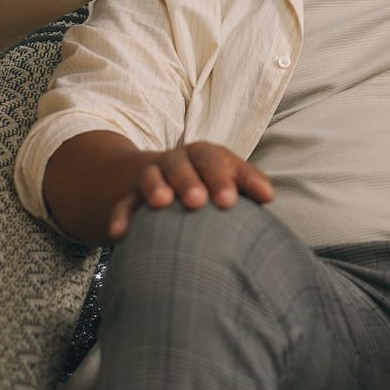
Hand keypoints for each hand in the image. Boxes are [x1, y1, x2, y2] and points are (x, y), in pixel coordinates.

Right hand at [109, 142, 274, 240]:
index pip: (215, 160)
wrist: (163, 178)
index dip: (222, 177)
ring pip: (151, 176)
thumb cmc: (209, 183)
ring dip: (156, 187)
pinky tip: (120, 234)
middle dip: (190, 181)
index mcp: (205, 156)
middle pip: (182, 164)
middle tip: (198, 202)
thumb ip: (248, 184)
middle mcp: (177, 161)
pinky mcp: (130, 196)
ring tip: (162, 204)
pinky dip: (121, 216)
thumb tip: (269, 196)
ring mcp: (152, 176)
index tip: (230, 201)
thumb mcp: (228, 177)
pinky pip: (123, 204)